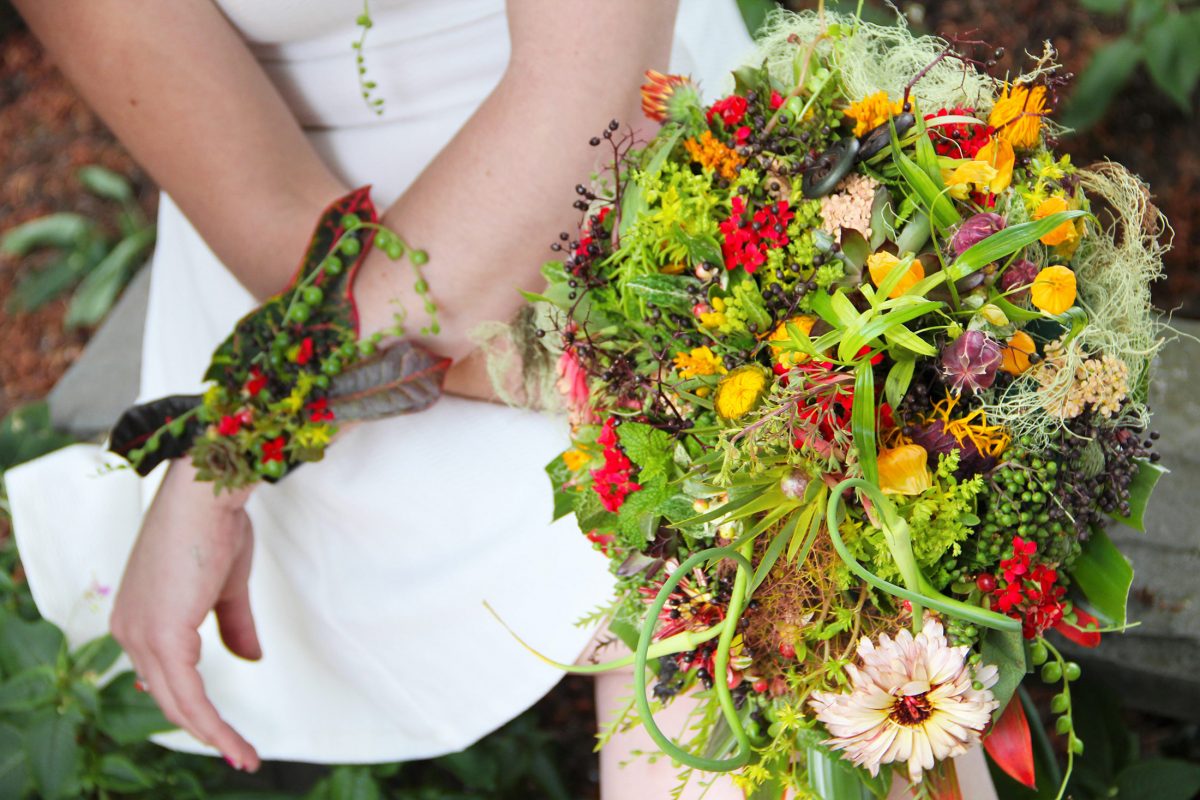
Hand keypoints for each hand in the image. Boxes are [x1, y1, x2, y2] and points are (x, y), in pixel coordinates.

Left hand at [110, 459, 262, 771]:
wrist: (205, 493)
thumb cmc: (213, 525)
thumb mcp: (226, 586)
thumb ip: (232, 625)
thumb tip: (250, 658)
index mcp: (139, 615)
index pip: (162, 674)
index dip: (191, 704)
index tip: (217, 728)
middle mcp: (130, 629)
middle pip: (168, 696)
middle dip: (206, 728)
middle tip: (240, 752)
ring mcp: (142, 634)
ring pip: (178, 703)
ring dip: (214, 734)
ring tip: (246, 756)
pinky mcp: (163, 636)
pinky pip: (190, 695)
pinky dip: (213, 723)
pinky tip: (234, 741)